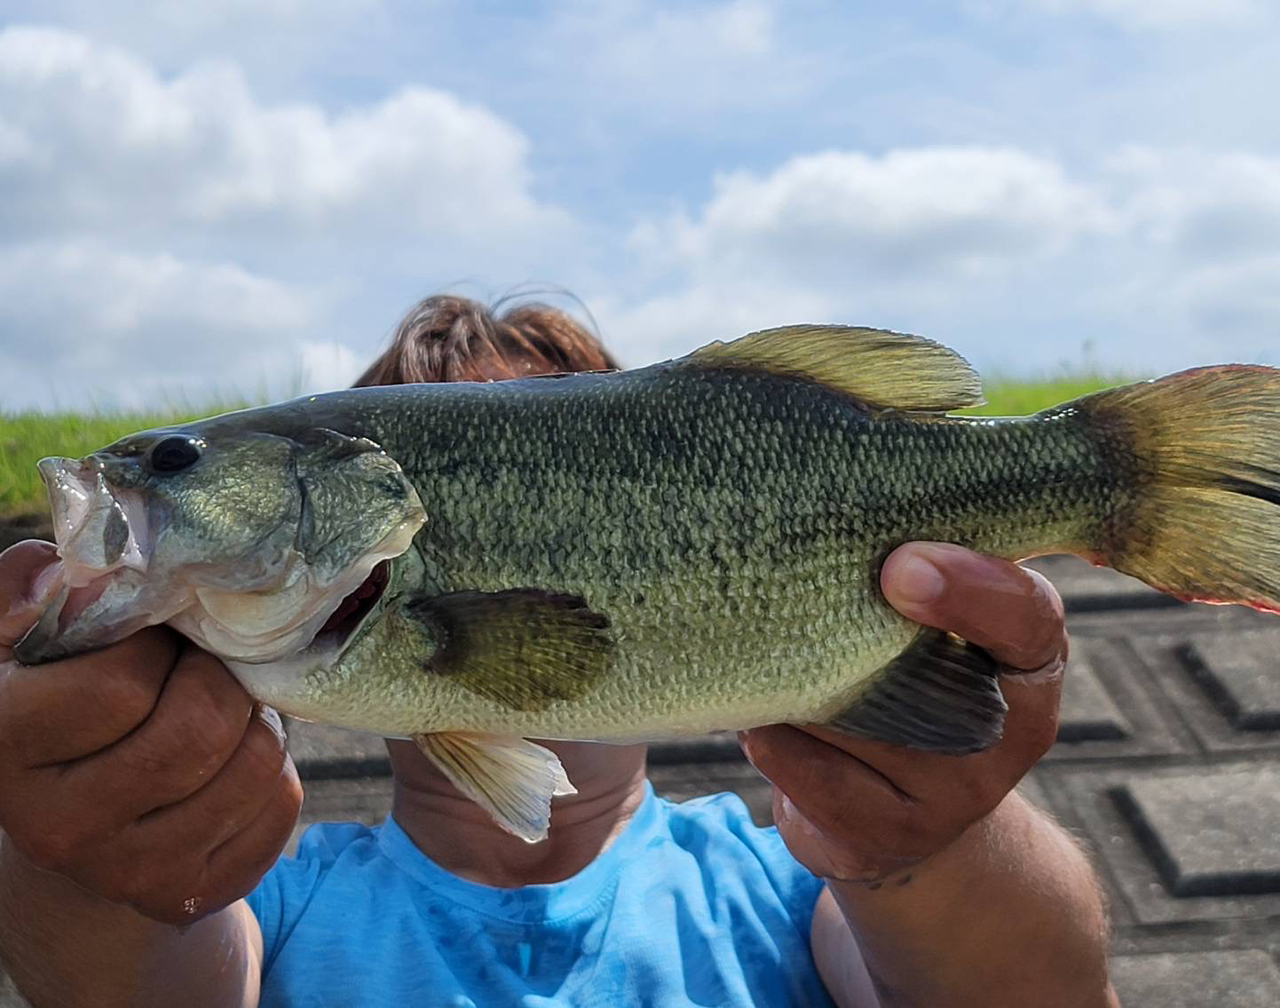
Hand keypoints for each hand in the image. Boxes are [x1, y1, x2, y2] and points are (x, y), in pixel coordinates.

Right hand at [0, 540, 302, 924]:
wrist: (79, 816)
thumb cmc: (64, 696)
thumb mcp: (32, 634)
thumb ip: (40, 588)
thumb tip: (90, 574)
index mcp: (8, 746)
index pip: (121, 684)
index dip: (154, 649)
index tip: (150, 647)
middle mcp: (58, 826)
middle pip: (199, 729)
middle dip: (218, 681)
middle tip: (202, 673)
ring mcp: (125, 873)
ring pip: (252, 766)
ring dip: (254, 722)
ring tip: (220, 715)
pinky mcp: (189, 896)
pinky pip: (279, 806)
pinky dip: (275, 770)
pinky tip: (232, 764)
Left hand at [740, 541, 1064, 883]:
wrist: (906, 811)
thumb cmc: (917, 682)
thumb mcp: (946, 627)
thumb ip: (924, 569)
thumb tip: (840, 499)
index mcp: (1029, 666)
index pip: (1028, 620)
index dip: (970, 590)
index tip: (901, 565)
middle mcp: (1000, 741)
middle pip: (915, 673)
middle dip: (842, 629)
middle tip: (783, 585)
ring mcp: (944, 802)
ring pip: (846, 721)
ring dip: (791, 679)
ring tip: (757, 643)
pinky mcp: (877, 840)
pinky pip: (807, 772)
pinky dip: (771, 734)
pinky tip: (757, 712)